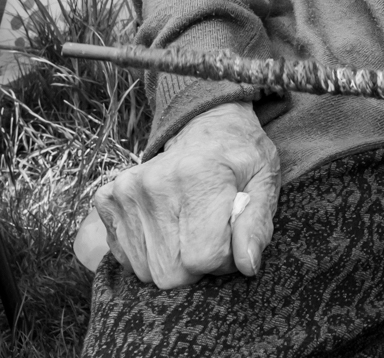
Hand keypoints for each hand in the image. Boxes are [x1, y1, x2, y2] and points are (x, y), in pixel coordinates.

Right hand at [93, 102, 279, 288]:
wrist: (207, 120)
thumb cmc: (241, 152)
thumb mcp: (265, 178)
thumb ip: (257, 222)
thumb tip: (247, 266)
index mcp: (198, 176)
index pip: (203, 256)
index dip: (224, 258)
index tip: (232, 236)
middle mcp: (154, 185)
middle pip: (171, 272)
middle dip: (198, 265)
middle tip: (212, 232)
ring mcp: (126, 192)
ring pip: (145, 271)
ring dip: (172, 260)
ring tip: (190, 227)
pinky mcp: (108, 199)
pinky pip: (124, 257)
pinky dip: (147, 253)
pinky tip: (167, 225)